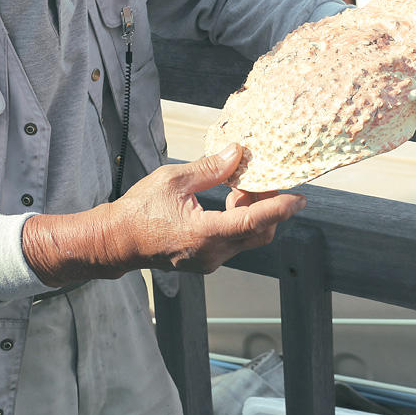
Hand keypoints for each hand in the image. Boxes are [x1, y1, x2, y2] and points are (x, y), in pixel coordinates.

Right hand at [105, 143, 305, 273]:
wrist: (116, 242)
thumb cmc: (140, 209)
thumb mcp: (174, 180)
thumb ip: (210, 168)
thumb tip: (237, 153)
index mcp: (204, 234)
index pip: (253, 222)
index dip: (279, 210)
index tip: (299, 199)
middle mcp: (211, 253)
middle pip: (258, 233)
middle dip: (269, 207)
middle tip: (263, 180)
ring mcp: (209, 261)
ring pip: (248, 238)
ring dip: (253, 212)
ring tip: (239, 186)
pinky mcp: (206, 260)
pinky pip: (234, 242)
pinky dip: (240, 221)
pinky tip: (229, 200)